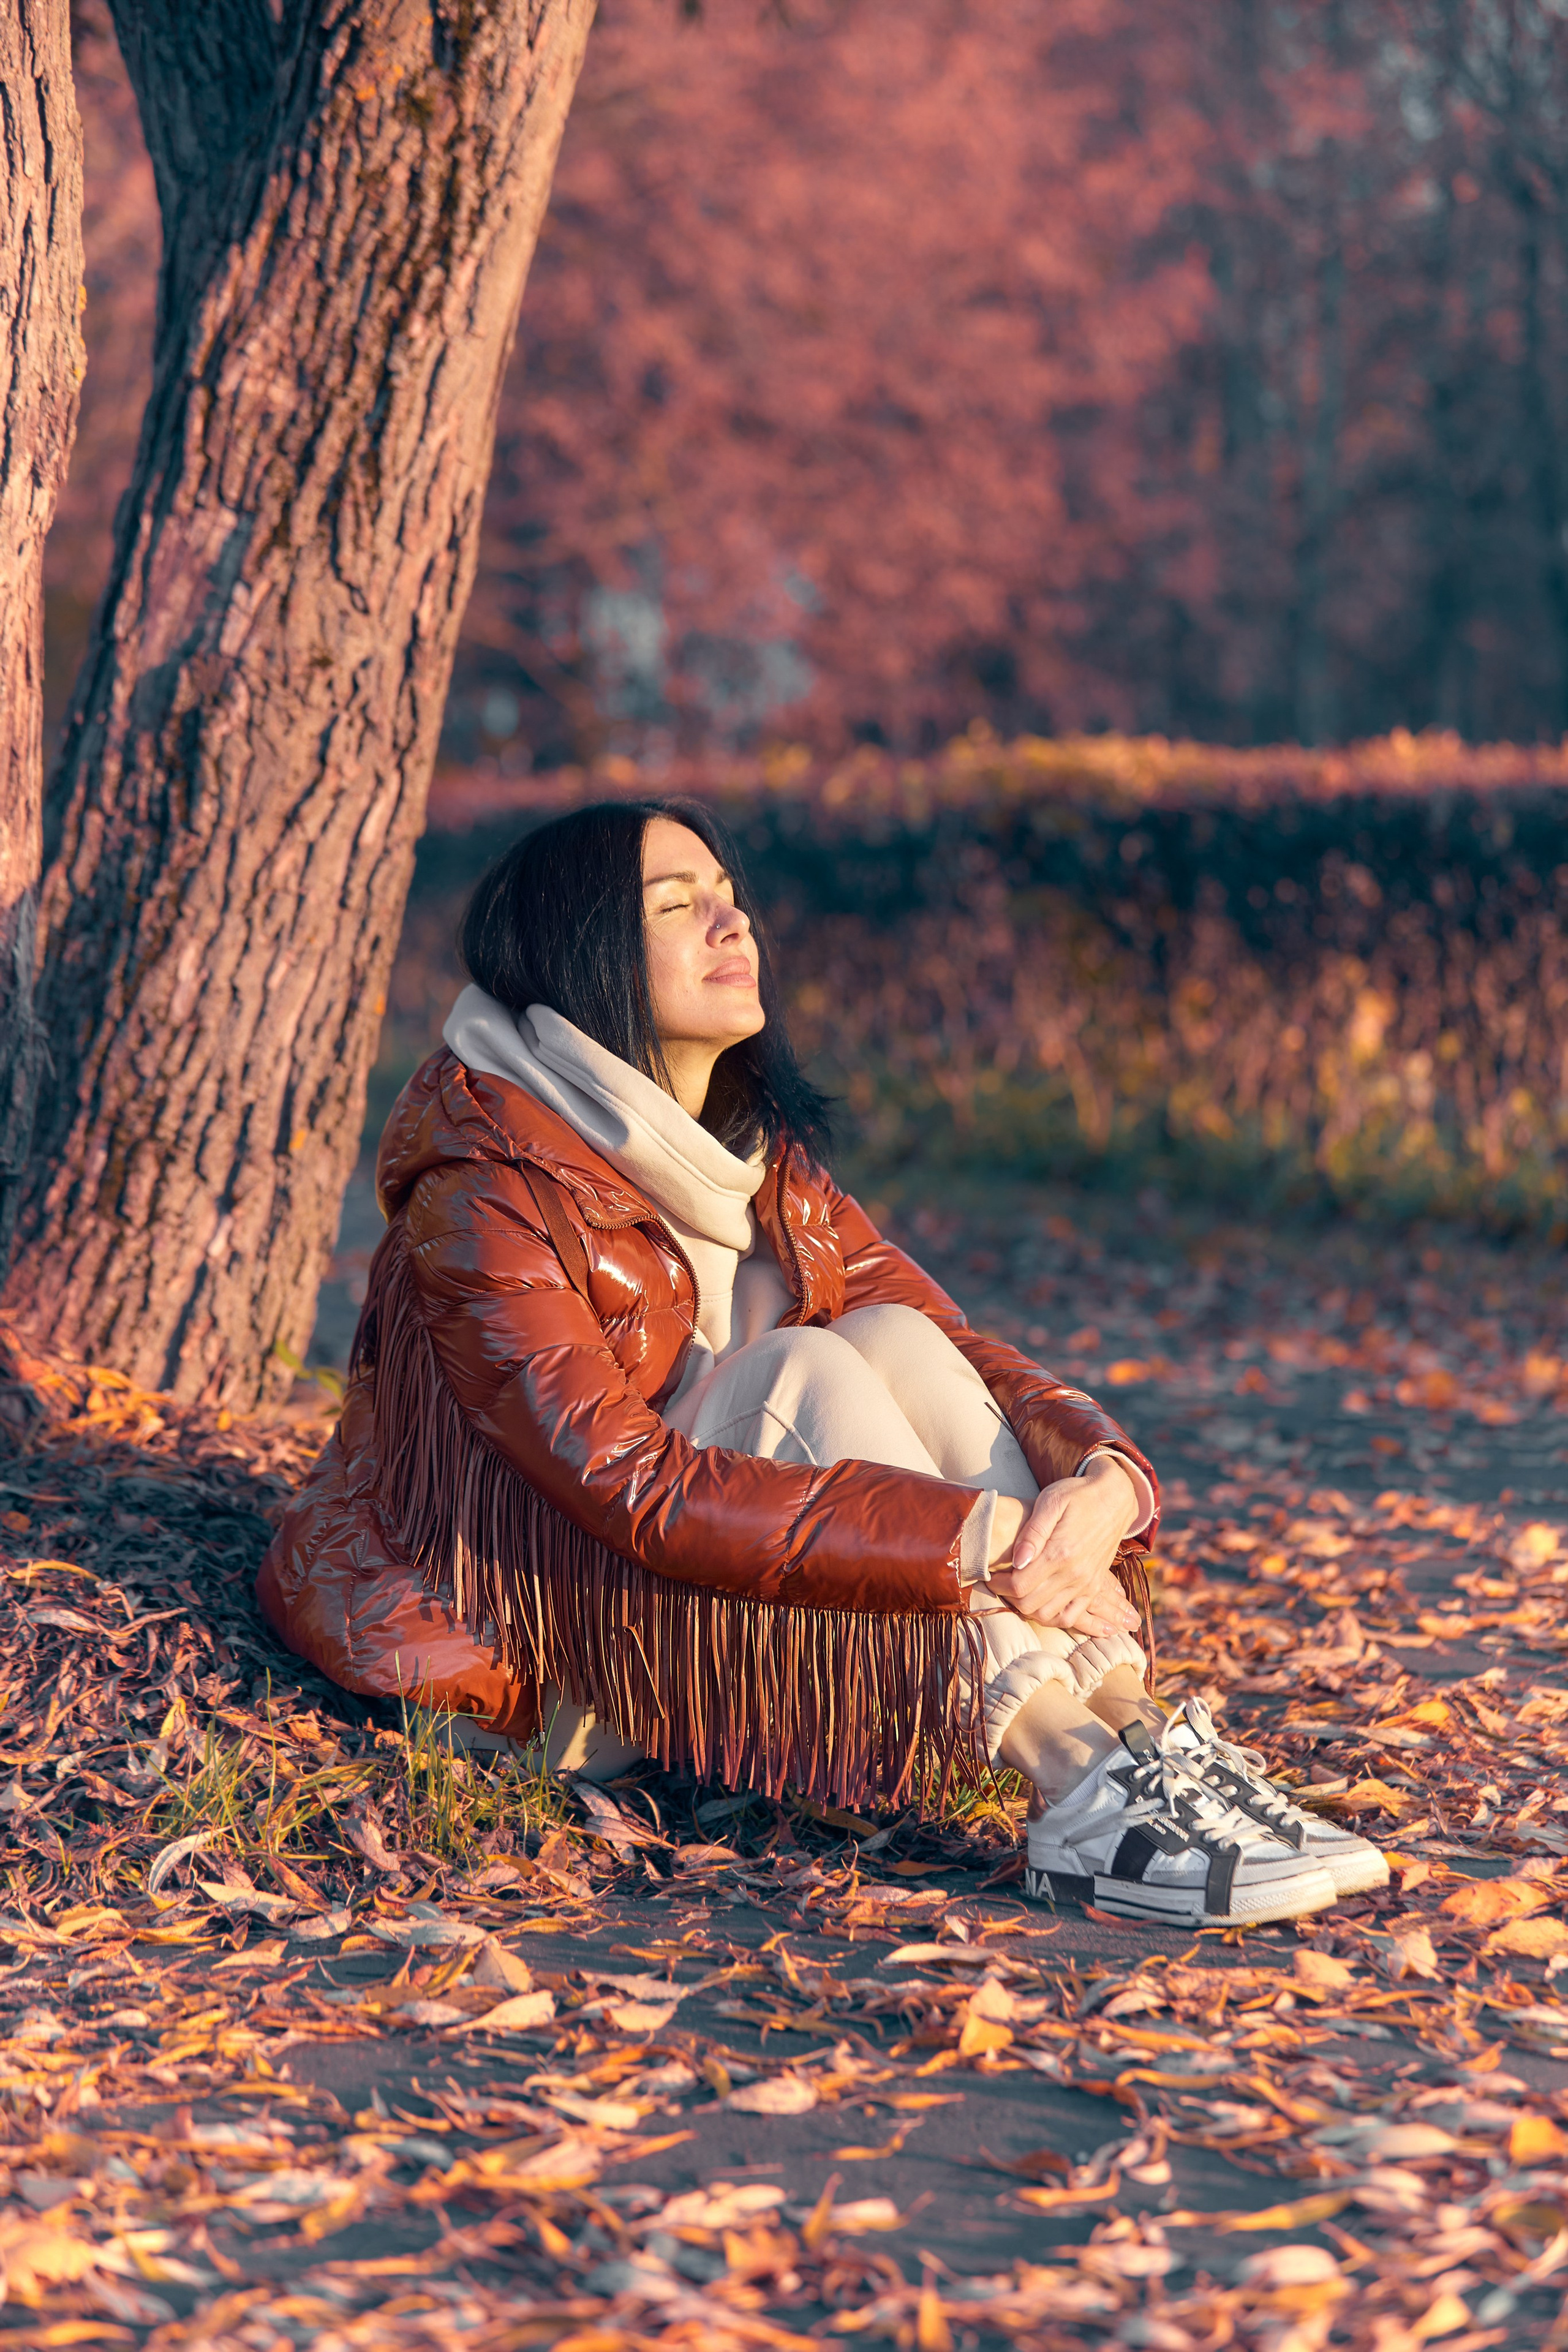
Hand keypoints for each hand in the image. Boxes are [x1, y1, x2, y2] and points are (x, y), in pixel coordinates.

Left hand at [985, 1458, 1141, 1634]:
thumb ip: (1032, 1533)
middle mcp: (1075, 1574)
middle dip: (1009, 1597)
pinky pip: (1071, 1617)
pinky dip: (1052, 1617)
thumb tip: (1016, 1561)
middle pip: (1030, 1604)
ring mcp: (1086, 1583)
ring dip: (1027, 1608)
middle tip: (1001, 1582)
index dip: (999, 1584)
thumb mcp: (1051, 1501)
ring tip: (1018, 1590)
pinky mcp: (1093, 1587)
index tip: (991, 1574)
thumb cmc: (1077, 1495)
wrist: (1114, 1498)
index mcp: (1060, 1553)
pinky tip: (1040, 1603)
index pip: (1019, 1585)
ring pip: (1048, 1615)